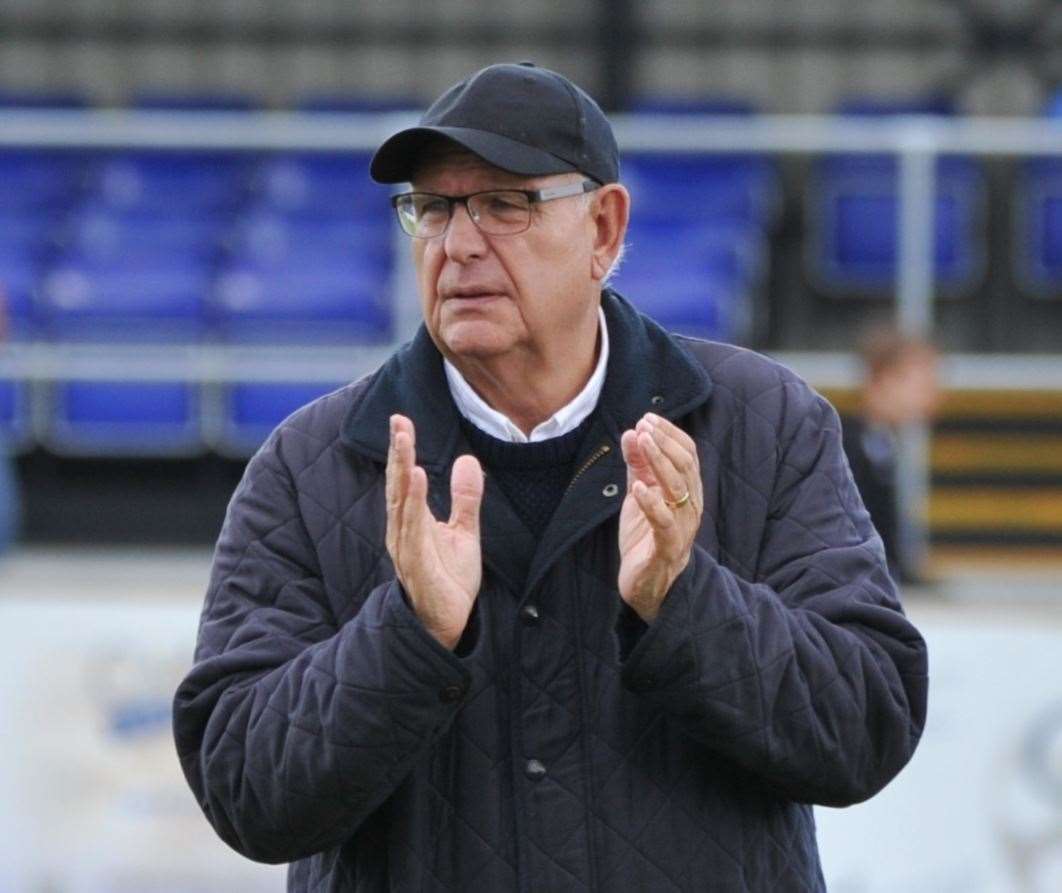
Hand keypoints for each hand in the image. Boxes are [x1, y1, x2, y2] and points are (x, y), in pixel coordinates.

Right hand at [385, 414, 483, 648]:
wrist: (449, 624)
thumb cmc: (449, 580)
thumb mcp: (464, 532)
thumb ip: (464, 498)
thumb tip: (467, 459)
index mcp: (411, 521)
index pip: (404, 478)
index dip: (401, 450)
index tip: (400, 419)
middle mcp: (402, 531)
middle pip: (398, 485)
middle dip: (397, 453)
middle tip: (398, 421)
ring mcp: (406, 548)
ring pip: (401, 502)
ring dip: (402, 470)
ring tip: (404, 442)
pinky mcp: (417, 565)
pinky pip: (413, 529)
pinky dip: (414, 503)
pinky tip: (417, 479)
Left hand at [618, 413, 702, 621]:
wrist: (648, 586)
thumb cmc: (646, 536)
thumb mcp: (640, 494)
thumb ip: (637, 466)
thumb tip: (631, 433)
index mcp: (687, 491)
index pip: (687, 454)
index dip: (669, 434)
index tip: (647, 418)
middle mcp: (691, 506)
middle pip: (685, 466)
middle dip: (664, 441)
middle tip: (644, 425)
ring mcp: (682, 527)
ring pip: (678, 488)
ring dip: (659, 461)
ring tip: (643, 441)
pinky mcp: (668, 548)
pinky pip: (664, 523)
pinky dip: (652, 503)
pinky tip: (638, 487)